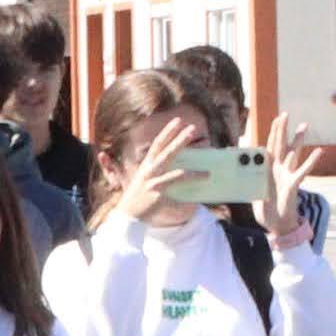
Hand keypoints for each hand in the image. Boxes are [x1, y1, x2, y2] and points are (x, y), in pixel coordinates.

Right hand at [108, 112, 205, 226]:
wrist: (128, 214)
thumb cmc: (139, 194)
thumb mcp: (145, 177)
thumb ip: (158, 169)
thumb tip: (180, 164)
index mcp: (147, 165)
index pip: (158, 144)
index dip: (168, 132)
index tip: (178, 121)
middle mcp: (150, 171)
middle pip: (168, 153)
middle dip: (180, 140)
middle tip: (193, 129)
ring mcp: (154, 184)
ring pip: (177, 175)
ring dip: (194, 173)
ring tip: (208, 172)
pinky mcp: (158, 198)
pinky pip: (177, 198)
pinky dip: (187, 202)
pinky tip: (198, 202)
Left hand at [253, 114, 321, 231]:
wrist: (277, 226)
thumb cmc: (266, 211)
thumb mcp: (253, 194)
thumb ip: (249, 182)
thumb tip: (242, 171)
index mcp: (267, 171)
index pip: (268, 148)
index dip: (270, 134)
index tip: (273, 121)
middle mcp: (278, 170)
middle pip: (279, 145)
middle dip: (281, 130)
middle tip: (284, 114)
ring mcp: (287, 176)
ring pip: (292, 154)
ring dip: (297, 140)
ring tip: (304, 125)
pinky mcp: (293, 184)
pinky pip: (302, 171)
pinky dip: (311, 161)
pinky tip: (320, 150)